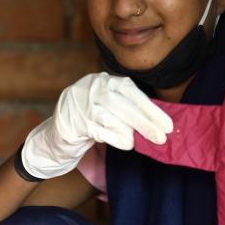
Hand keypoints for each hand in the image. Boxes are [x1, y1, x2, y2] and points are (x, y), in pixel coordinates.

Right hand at [21, 72, 172, 178]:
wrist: (56, 135)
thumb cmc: (90, 120)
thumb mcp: (110, 106)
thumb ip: (130, 108)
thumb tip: (160, 122)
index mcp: (104, 80)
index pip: (132, 92)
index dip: (151, 109)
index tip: (168, 124)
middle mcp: (92, 88)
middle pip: (125, 106)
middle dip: (146, 124)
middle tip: (162, 138)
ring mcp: (81, 104)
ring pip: (114, 119)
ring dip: (130, 134)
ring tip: (134, 141)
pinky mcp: (73, 123)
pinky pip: (102, 132)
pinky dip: (117, 140)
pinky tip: (124, 143)